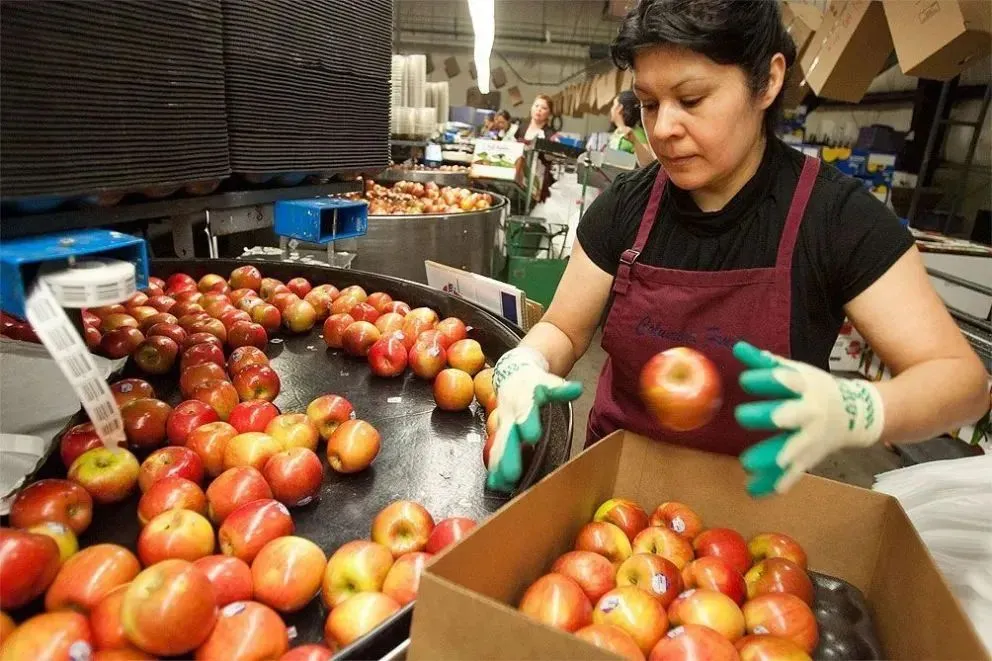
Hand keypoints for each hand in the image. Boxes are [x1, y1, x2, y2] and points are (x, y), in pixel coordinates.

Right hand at [488, 347, 582, 491]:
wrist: (512, 375)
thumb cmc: (534, 382)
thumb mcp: (548, 382)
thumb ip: (561, 389)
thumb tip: (577, 389)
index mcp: (523, 400)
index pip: (525, 411)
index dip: (527, 422)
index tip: (532, 437)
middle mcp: (509, 413)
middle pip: (508, 434)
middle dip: (509, 454)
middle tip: (512, 473)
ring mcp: (503, 424)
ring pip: (499, 445)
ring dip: (500, 464)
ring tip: (502, 483)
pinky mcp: (500, 432)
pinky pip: (495, 450)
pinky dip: (495, 466)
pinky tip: (495, 482)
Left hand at [733, 341, 884, 496]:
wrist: (855, 414)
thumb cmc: (815, 388)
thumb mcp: (796, 371)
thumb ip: (765, 362)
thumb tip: (737, 346)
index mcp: (803, 387)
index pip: (784, 381)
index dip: (765, 380)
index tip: (743, 380)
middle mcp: (808, 413)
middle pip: (789, 415)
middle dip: (768, 416)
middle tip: (742, 416)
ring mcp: (810, 438)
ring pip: (790, 450)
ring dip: (770, 458)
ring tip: (747, 465)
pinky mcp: (809, 458)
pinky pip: (792, 474)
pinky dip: (775, 484)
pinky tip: (754, 491)